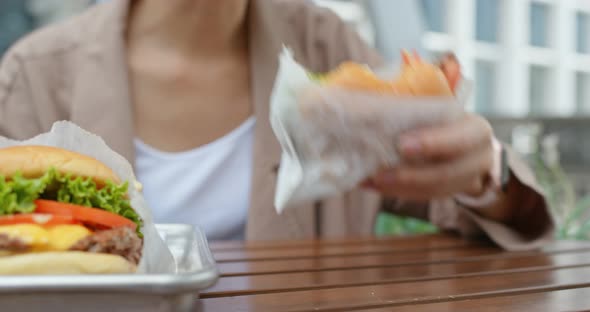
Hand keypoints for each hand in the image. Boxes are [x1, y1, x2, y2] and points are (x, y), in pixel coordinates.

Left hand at [364, 113, 493, 200]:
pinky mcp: (450, 194)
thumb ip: (412, 102)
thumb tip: (365, 90)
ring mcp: (467, 180)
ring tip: (369, 181)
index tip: (401, 145)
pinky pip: (423, 197)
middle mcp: (478, 157)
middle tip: (378, 174)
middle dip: (412, 175)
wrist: (461, 140)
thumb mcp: (434, 104)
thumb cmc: (438, 116)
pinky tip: (371, 185)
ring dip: (399, 187)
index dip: (433, 143)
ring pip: (433, 190)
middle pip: (448, 173)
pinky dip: (396, 192)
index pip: (460, 138)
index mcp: (476, 129)